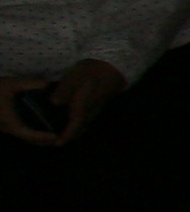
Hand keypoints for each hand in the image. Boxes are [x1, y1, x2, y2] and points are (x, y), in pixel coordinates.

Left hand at [0, 61, 119, 145]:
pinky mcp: (96, 104)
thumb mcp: (76, 77)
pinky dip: (77, 123)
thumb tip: (53, 103)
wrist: (114, 67)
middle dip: (69, 136)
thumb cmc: (94, 71)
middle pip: (80, 129)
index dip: (66, 135)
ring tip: (61, 132)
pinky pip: (86, 119)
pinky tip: (70, 119)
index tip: (58, 144)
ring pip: (83, 125)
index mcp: (83, 105)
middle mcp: (90, 111)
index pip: (75, 125)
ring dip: (74, 130)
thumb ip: (65, 90)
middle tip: (56, 140)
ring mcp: (95, 108)